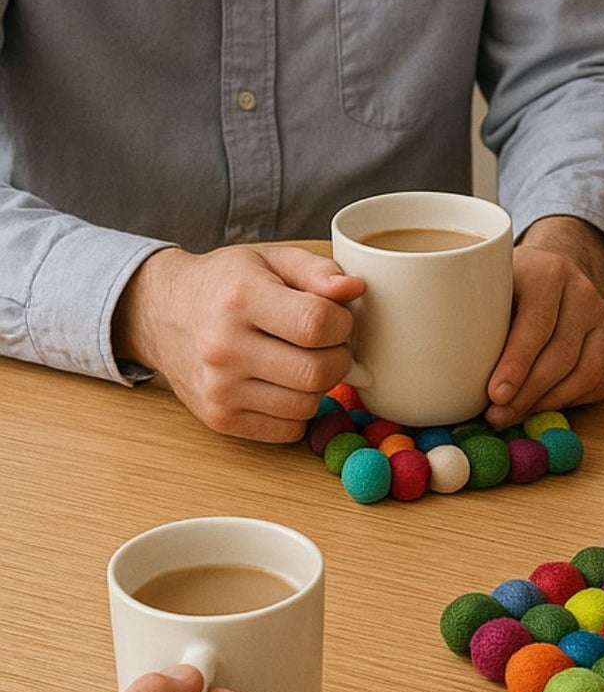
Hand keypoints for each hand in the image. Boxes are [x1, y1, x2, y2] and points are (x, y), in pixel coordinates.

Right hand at [114, 245, 363, 442]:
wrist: (161, 313)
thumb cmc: (226, 284)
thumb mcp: (270, 260)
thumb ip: (317, 270)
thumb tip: (354, 289)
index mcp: (240, 299)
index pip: (318, 324)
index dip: (343, 323)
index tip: (335, 318)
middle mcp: (224, 347)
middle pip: (318, 371)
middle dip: (339, 357)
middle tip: (326, 344)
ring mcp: (219, 388)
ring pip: (308, 405)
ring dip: (319, 386)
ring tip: (302, 361)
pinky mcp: (220, 418)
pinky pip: (289, 430)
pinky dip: (298, 411)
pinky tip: (283, 384)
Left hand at [485, 217, 603, 427]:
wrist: (554, 268)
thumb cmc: (506, 282)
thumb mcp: (485, 280)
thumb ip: (464, 310)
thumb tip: (422, 362)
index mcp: (547, 272)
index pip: (537, 323)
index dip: (517, 363)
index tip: (494, 394)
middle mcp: (583, 293)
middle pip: (560, 354)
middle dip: (527, 393)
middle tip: (496, 416)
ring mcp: (603, 319)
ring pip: (584, 374)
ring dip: (546, 402)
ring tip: (512, 416)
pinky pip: (597, 383)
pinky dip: (568, 402)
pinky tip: (538, 407)